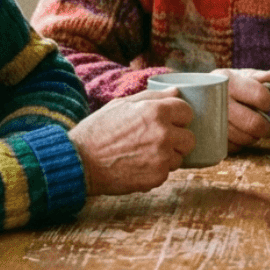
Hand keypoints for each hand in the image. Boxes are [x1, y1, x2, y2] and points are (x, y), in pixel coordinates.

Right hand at [67, 88, 193, 194]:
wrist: (80, 162)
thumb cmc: (98, 130)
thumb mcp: (121, 104)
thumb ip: (152, 97)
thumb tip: (176, 92)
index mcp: (155, 111)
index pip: (187, 112)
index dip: (178, 117)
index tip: (170, 121)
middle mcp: (163, 134)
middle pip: (189, 138)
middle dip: (177, 139)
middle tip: (158, 140)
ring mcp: (162, 157)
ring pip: (179, 158)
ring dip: (168, 157)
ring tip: (144, 154)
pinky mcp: (157, 177)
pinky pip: (166, 173)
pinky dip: (156, 171)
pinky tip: (138, 166)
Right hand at [213, 67, 269, 149]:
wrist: (203, 94)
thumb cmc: (232, 84)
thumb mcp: (245, 75)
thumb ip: (262, 76)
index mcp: (229, 82)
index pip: (260, 96)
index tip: (269, 104)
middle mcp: (218, 101)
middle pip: (253, 123)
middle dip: (268, 127)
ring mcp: (212, 121)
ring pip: (245, 138)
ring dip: (255, 136)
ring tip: (256, 128)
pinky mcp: (210, 137)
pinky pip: (234, 147)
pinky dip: (242, 143)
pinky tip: (242, 133)